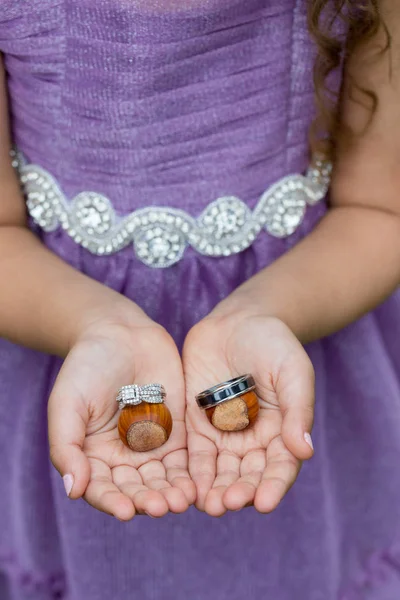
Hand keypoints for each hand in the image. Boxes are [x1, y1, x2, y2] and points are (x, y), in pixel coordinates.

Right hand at [48, 306, 194, 520]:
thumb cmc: (85, 367)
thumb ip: (67, 447)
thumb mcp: (67, 404)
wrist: (120, 333)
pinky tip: (200, 481)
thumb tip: (73, 491)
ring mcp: (153, 446)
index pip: (102, 489)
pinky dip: (193, 472)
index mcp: (93, 457)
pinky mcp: (178, 432)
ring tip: (183, 500)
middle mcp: (123, 458)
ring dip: (173, 492)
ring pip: (164, 478)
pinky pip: (187, 458)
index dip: (113, 502)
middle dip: (149, 500)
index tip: (126, 511)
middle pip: (137, 488)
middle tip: (162, 507)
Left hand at [183, 312, 314, 515]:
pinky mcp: (198, 425)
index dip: (272, 486)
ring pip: (220, 471)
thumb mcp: (292, 371)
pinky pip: (194, 453)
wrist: (239, 321)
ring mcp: (224, 434)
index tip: (264, 503)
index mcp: (282, 432)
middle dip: (238, 491)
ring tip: (207, 505)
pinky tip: (186, 487)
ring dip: (213, 489)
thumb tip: (305, 451)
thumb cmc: (273, 343)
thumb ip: (297, 409)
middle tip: (227, 504)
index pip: (279, 467)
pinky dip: (191, 471)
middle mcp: (254, 440)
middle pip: (247, 475)